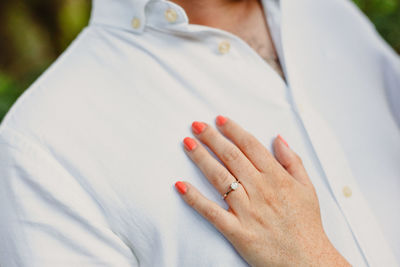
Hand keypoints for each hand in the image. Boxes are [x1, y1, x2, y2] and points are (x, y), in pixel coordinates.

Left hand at [174, 116, 350, 266]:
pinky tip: (181, 186)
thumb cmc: (307, 225)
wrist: (308, 261)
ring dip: (201, 158)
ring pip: (219, 178)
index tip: (219, 120)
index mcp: (277, 178)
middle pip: (231, 157)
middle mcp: (260, 190)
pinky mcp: (237, 231)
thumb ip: (292, 161)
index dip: (233, 130)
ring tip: (188, 144)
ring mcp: (247, 210)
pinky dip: (194, 199)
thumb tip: (278, 138)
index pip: (250, 146)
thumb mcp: (308, 188)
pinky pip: (211, 212)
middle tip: (196, 125)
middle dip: (212, 138)